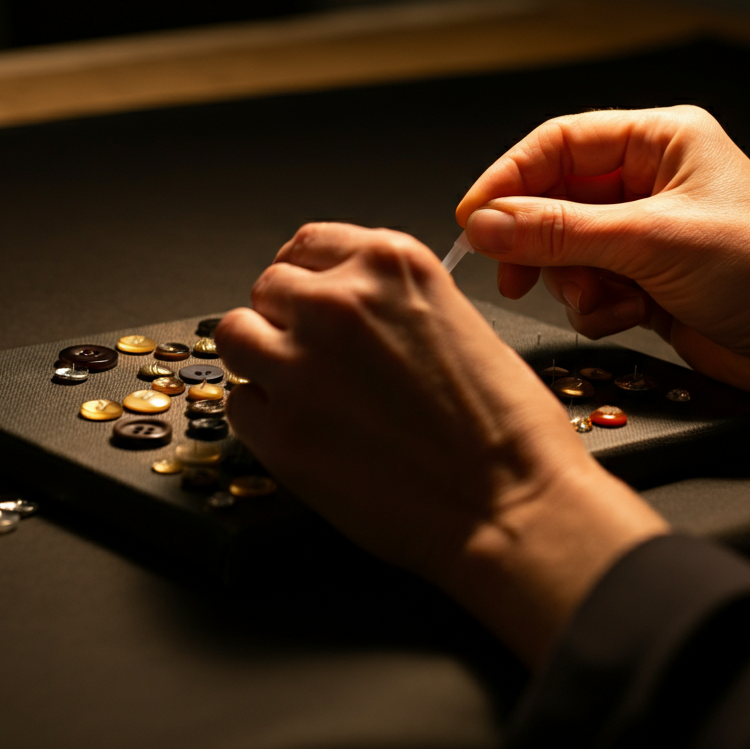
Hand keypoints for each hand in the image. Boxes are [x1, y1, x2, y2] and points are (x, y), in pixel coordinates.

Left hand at [217, 223, 666, 666]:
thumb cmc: (506, 427)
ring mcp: (301, 364)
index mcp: (391, 265)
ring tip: (302, 391)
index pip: (308, 244)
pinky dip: (262, 416)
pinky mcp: (279, 429)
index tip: (306, 295)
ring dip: (261, 358)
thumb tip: (346, 305)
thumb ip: (390, 300)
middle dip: (285, 318)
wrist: (513, 504)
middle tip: (314, 355)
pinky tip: (307, 433)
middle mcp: (339, 302)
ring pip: (236, 335)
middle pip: (269, 286)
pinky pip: (239, 402)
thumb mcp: (458, 320)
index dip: (306, 275)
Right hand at [457, 106, 749, 427]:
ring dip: (573, 280)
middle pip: (554, 198)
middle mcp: (649, 181)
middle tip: (511, 270)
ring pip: (564, 247)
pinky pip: (585, 284)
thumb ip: (557, 232)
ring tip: (606, 299)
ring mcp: (645, 231)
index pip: (559, 143)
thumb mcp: (650, 242)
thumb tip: (487, 224)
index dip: (510, 178)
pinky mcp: (644, 278)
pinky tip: (630, 315)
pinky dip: (595, 305)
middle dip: (537, 240)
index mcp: (660, 141)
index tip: (475, 218)